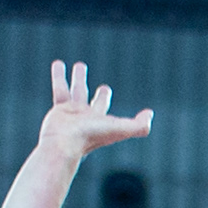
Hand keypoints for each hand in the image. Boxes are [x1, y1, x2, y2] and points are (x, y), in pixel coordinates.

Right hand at [37, 60, 153, 158]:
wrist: (63, 144)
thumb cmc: (91, 136)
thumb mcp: (121, 130)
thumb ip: (139, 125)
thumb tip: (150, 114)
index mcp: (101, 123)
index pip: (107, 108)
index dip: (106, 99)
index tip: (108, 90)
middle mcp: (87, 118)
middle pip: (94, 102)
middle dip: (99, 94)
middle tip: (103, 87)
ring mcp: (72, 114)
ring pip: (75, 91)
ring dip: (77, 78)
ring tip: (77, 66)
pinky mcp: (59, 109)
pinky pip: (59, 87)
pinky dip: (59, 76)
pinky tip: (58, 63)